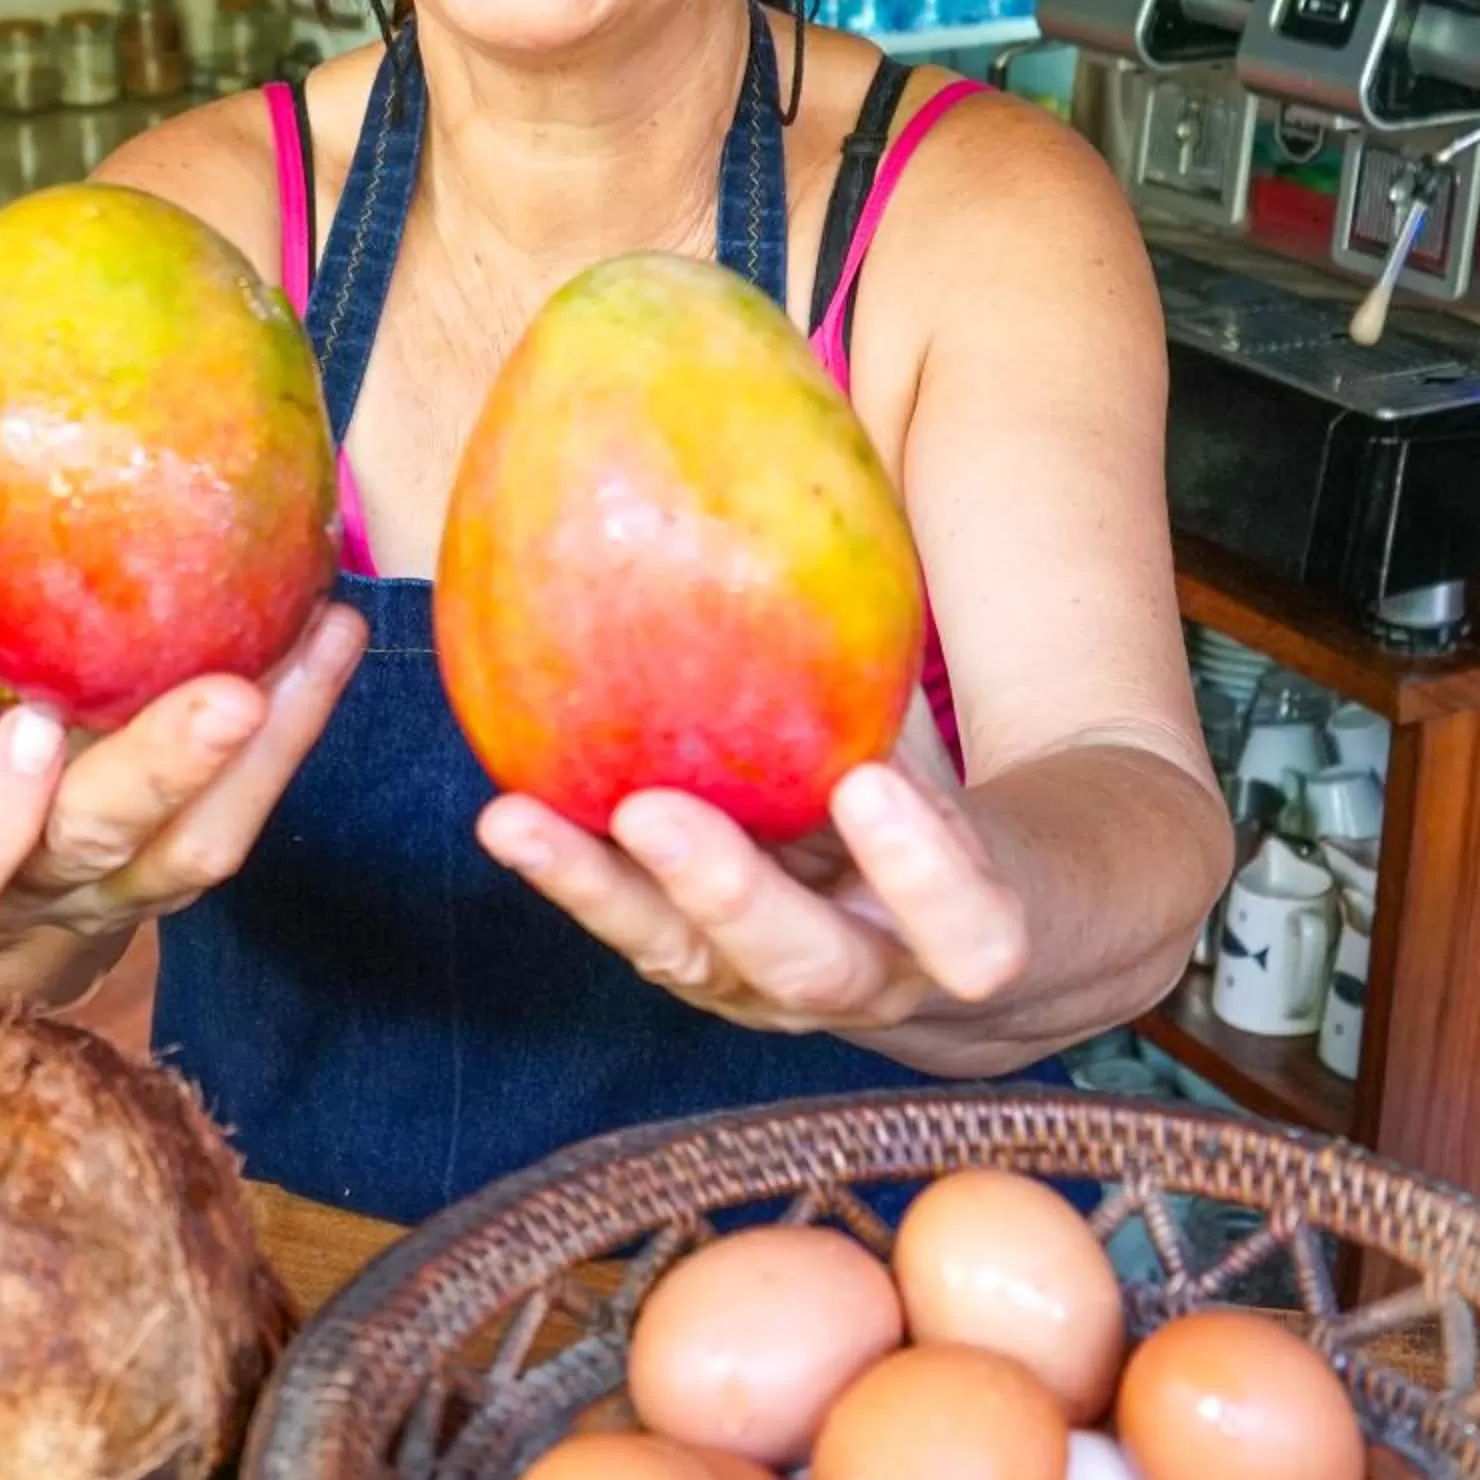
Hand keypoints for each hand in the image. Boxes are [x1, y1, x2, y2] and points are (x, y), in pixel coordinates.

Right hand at [0, 603, 367, 986]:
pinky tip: (329, 640)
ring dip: (274, 739)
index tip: (33, 724)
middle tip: (235, 697)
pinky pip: (248, 810)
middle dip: (167, 767)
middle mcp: (40, 891)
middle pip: (101, 843)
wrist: (6, 918)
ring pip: (204, 838)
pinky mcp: (191, 871)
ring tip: (323, 638)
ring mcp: (128, 890)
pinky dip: (296, 723)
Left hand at [472, 690, 1030, 1040]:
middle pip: (801, 964)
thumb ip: (892, 690)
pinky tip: (509, 816)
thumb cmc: (934, 805)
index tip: (869, 784)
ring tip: (516, 824)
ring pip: (685, 959)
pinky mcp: (696, 968)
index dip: (922, 870)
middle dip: (724, 889)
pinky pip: (629, 927)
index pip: (971, 930)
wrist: (925, 920)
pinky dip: (569, 873)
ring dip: (598, 890)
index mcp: (961, 936)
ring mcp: (767, 989)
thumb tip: (828, 489)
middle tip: (650, 813)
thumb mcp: (941, 756)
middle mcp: (862, 981)